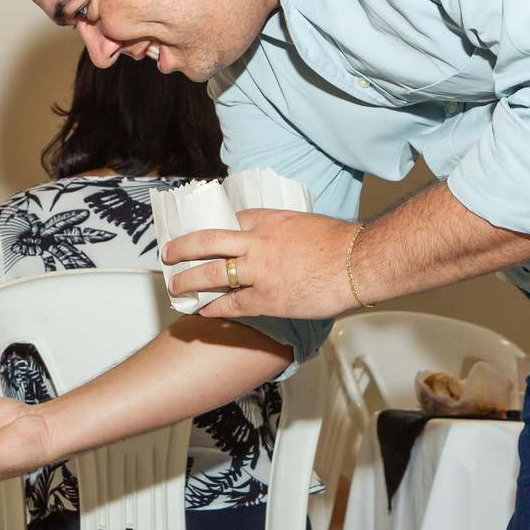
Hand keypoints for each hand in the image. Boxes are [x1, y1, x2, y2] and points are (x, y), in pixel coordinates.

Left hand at [163, 208, 356, 319]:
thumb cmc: (344, 244)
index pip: (230, 220)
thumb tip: (276, 243)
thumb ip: (284, 231)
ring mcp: (259, 271)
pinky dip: (213, 307)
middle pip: (207, 241)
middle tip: (169, 253)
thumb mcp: (306, 223)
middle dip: (182, 247)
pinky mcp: (267, 298)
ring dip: (188, 280)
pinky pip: (231, 304)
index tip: (201, 236)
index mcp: (269, 219)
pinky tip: (203, 309)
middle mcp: (258, 242)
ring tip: (175, 286)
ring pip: (211, 273)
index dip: (212, 230)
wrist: (361, 262)